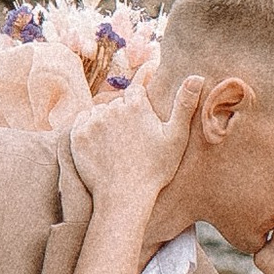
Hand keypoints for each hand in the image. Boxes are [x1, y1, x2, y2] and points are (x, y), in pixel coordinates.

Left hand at [69, 70, 204, 226]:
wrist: (124, 197)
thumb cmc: (155, 170)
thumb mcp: (176, 138)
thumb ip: (185, 105)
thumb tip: (196, 76)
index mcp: (135, 105)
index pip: (136, 92)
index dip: (140, 107)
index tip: (142, 125)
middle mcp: (111, 108)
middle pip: (117, 103)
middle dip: (123, 116)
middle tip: (132, 141)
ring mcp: (92, 122)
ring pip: (99, 112)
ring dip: (105, 122)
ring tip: (117, 146)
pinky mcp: (77, 136)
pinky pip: (82, 122)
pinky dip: (89, 130)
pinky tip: (101, 147)